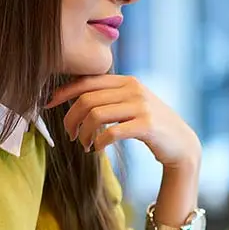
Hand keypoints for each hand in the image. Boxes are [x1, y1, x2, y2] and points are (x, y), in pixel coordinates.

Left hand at [46, 75, 200, 168]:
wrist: (180, 144)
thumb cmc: (149, 126)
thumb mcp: (131, 104)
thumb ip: (109, 97)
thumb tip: (74, 98)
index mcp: (126, 81)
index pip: (87, 81)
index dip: (63, 92)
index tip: (47, 104)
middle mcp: (133, 89)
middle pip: (87, 99)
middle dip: (71, 119)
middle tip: (71, 135)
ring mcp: (141, 106)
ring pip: (96, 115)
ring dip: (83, 134)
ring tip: (84, 145)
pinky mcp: (146, 125)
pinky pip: (111, 132)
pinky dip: (98, 142)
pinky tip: (96, 149)